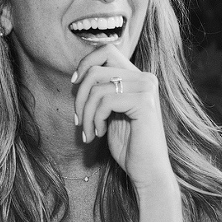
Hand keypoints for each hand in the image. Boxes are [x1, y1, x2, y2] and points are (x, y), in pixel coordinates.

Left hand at [72, 45, 172, 187]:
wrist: (148, 171)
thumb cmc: (128, 145)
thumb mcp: (111, 112)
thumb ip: (102, 90)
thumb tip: (79, 75)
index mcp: (138, 77)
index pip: (107, 51)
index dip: (85, 63)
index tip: (74, 85)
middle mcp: (145, 78)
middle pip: (96, 69)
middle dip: (79, 96)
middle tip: (79, 120)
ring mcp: (146, 88)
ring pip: (97, 87)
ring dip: (85, 113)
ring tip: (88, 132)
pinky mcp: (144, 103)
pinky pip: (105, 101)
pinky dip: (94, 119)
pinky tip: (99, 134)